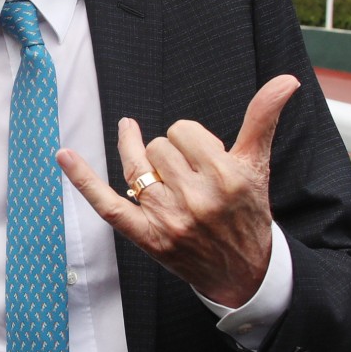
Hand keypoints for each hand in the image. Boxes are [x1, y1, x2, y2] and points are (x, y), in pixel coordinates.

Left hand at [58, 75, 299, 307]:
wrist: (243, 272)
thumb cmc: (248, 211)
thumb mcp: (258, 164)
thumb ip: (263, 118)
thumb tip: (287, 79)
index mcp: (227, 177)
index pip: (183, 130)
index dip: (191, 140)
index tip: (203, 159)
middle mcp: (197, 199)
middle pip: (158, 146)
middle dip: (172, 155)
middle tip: (192, 179)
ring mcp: (169, 220)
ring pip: (137, 166)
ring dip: (145, 164)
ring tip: (161, 174)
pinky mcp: (147, 237)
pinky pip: (108, 203)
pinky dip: (83, 180)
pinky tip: (64, 155)